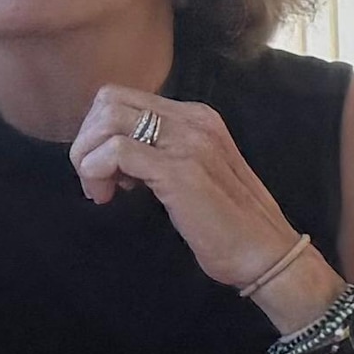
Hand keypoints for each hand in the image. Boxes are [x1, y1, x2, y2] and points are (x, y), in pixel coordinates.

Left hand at [70, 87, 323, 317]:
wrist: (266, 254)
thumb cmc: (229, 225)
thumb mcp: (194, 174)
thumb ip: (162, 154)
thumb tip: (115, 156)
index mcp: (198, 118)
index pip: (124, 99)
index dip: (100, 132)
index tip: (107, 170)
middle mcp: (194, 121)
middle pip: (110, 101)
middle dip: (87, 140)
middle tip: (96, 180)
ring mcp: (189, 143)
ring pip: (108, 121)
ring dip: (88, 156)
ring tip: (101, 191)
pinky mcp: (179, 171)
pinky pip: (116, 152)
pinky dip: (97, 173)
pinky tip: (108, 198)